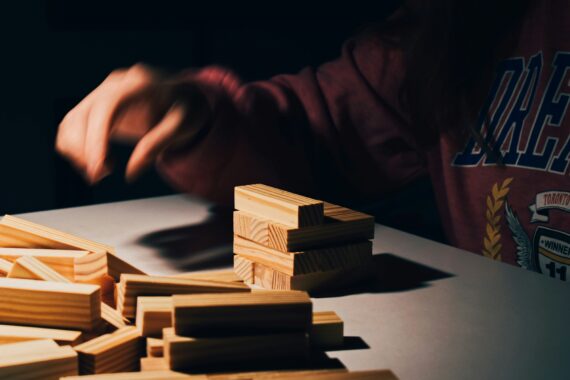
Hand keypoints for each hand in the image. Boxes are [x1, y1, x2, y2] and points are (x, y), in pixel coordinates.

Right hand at [56, 64, 209, 182]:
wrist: (184, 96)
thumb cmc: (187, 109)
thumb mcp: (185, 125)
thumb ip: (158, 144)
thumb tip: (130, 172)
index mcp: (139, 82)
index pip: (108, 106)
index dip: (97, 137)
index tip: (98, 167)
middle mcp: (115, 84)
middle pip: (83, 114)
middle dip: (84, 150)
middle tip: (99, 177)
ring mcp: (102, 93)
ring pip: (72, 121)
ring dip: (76, 151)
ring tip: (102, 172)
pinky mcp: (96, 106)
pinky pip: (72, 126)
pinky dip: (75, 147)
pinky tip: (98, 162)